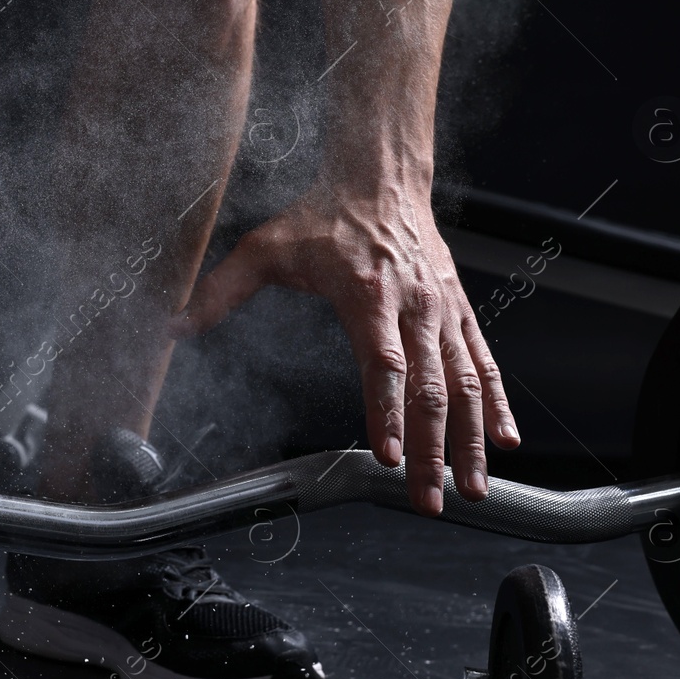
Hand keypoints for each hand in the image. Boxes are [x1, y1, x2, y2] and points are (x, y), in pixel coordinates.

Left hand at [172, 176, 517, 514]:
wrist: (380, 179)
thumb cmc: (324, 217)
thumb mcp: (264, 248)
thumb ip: (220, 292)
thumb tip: (175, 326)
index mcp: (367, 295)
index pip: (383, 365)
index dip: (387, 413)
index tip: (389, 457)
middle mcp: (413, 307)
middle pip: (429, 389)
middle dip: (432, 451)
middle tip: (427, 500)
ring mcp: (441, 312)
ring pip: (465, 384)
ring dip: (471, 441)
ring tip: (472, 489)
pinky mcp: (459, 313)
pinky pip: (484, 364)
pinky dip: (499, 404)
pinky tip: (504, 441)